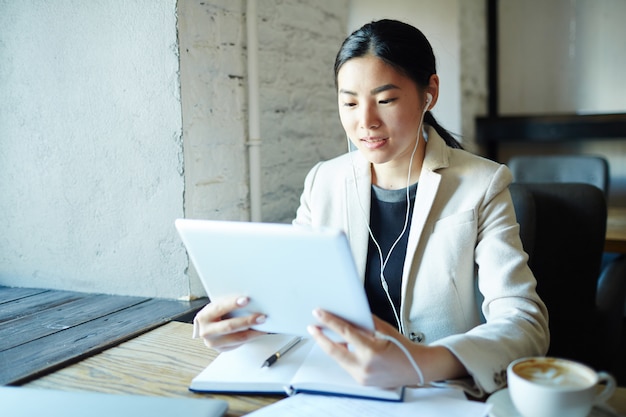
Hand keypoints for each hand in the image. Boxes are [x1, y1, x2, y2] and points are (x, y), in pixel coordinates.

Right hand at [193, 295, 266, 351]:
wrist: (209, 328)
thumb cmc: (216, 314)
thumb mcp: (217, 306)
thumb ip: (227, 304)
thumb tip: (248, 300)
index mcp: (203, 316)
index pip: (219, 308)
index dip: (232, 304)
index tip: (246, 300)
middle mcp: (206, 331)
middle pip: (229, 326)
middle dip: (247, 321)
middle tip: (261, 316)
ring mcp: (213, 343)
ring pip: (237, 338)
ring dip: (253, 331)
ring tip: (263, 324)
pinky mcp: (222, 349)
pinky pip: (240, 343)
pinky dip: (252, 336)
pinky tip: (259, 331)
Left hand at [307, 309, 465, 387]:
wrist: (416, 368)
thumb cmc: (402, 347)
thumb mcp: (384, 330)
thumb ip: (364, 323)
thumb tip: (346, 316)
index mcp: (371, 351)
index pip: (345, 333)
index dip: (329, 321)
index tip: (319, 313)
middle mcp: (365, 367)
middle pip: (334, 350)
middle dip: (320, 337)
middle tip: (312, 326)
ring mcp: (362, 377)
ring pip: (339, 359)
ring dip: (330, 346)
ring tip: (324, 334)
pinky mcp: (362, 382)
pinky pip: (346, 365)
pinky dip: (342, 355)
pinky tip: (340, 346)